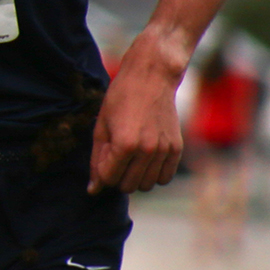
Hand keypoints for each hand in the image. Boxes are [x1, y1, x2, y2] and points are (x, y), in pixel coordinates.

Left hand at [89, 38, 185, 193]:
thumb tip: (92, 190)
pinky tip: (145, 160)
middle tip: (115, 158)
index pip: (109, 178)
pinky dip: (153, 174)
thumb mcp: (100, 128)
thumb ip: (96, 160)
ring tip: (129, 158)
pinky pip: (165, 178)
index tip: (102, 158)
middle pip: (128, 186)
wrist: (150, 79)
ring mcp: (164, 150)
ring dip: (135, 178)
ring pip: (147, 185)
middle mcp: (147, 150)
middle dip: (117, 177)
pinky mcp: (176, 148)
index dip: (101, 173)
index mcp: (125, 144)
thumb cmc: (119, 100)